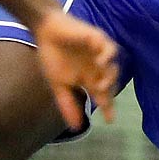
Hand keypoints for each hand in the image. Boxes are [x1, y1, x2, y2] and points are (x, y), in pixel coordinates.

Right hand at [31, 10, 118, 128]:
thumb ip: (67, 104)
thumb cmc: (52, 56)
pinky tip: (100, 62)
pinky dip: (107, 56)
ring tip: (101, 85)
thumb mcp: (58, 84)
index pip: (102, 95)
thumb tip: (76, 127)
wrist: (45, 31)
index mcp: (89, 78)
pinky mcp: (98, 40)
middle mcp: (97, 68)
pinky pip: (109, 48)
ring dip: (109, 76)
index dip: (107, 107)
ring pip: (112, 67)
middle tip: (103, 101)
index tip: (109, 120)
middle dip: (108, 93)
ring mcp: (99, 54)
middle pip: (109, 83)